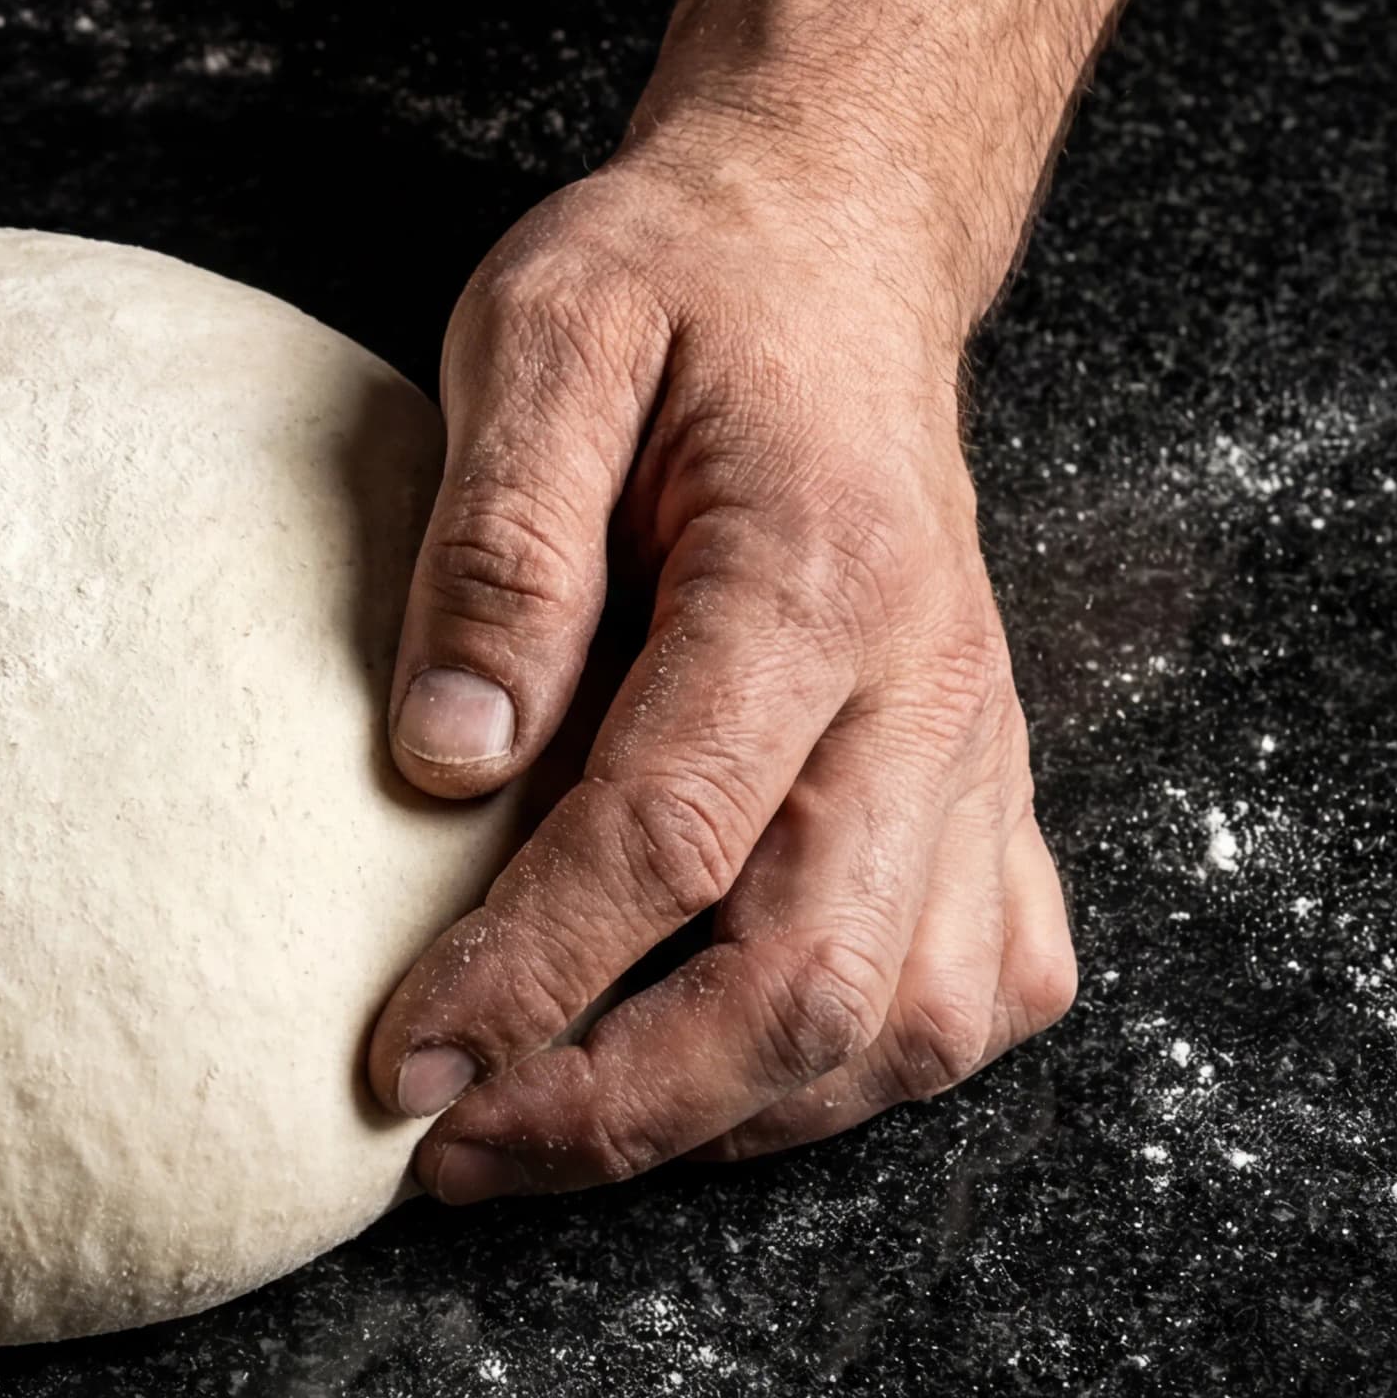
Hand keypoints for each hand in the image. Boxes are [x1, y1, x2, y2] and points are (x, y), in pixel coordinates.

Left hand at [368, 153, 1075, 1198]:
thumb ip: (500, 541)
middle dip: (619, 1105)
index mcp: (816, 574)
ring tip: (551, 1137)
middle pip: (808, 978)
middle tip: (450, 1152)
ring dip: (729, 1120)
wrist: (837, 245)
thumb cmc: (677, 287)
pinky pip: (975, 996)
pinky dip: (853, 1078)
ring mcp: (983, 752)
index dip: (531, 975)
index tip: (400, 1066)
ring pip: (905, 1025)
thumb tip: (446, 753)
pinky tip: (724, 1080)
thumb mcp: (546, 333)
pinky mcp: (995, 790)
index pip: (672, 833)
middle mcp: (932, 688)